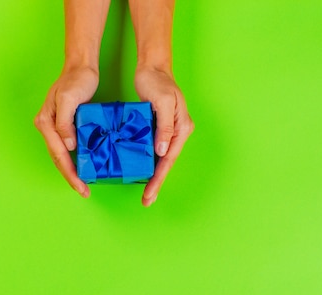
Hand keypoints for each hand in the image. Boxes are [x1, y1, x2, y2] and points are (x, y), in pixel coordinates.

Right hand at [34, 66, 98, 197]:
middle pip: (58, 159)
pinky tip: (85, 166)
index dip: (70, 173)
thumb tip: (68, 146)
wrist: (80, 66)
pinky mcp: (64, 125)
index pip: (58, 155)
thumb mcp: (69, 99)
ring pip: (61, 155)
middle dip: (71, 177)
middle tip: (84, 191)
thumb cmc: (76, 80)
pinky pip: (68, 147)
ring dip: (72, 171)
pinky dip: (75, 160)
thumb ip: (65, 123)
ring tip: (84, 185)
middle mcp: (47, 127)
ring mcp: (54, 127)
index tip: (82, 186)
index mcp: (46, 123)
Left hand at [135, 66, 193, 205]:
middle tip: (147, 201)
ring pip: (161, 159)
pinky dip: (148, 162)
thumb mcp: (164, 103)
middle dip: (156, 183)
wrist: (152, 67)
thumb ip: (165, 127)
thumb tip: (163, 151)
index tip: (149, 193)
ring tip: (146, 193)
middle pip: (166, 163)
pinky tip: (139, 171)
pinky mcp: (158, 129)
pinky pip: (153, 150)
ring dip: (153, 175)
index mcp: (182, 128)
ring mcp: (169, 131)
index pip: (169, 159)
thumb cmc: (158, 82)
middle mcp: (178, 132)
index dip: (159, 178)